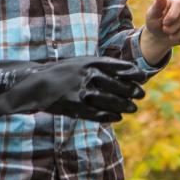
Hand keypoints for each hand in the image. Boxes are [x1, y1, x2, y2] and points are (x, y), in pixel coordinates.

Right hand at [0, 56, 146, 122]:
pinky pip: (96, 113)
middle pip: (117, 84)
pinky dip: (109, 116)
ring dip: (123, 105)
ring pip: (109, 100)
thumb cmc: (64, 72)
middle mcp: (87, 75)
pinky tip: (117, 118)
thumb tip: (127, 71)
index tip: (143, 78)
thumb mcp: (82, 63)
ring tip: (132, 108)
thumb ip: (102, 66)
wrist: (36, 84)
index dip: (133, 73)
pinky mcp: (74, 106)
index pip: (119, 66)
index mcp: (90, 62)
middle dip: (131, 91)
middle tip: (141, 95)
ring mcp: (81, 91)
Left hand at [144, 0, 179, 47]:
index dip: (172, 15)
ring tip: (171, 35)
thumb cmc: (155, 23)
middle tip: (165, 30)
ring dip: (177, 36)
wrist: (161, 36)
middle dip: (172, 28)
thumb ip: (157, 6)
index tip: (164, 23)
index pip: (179, 4)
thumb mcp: (152, 16)